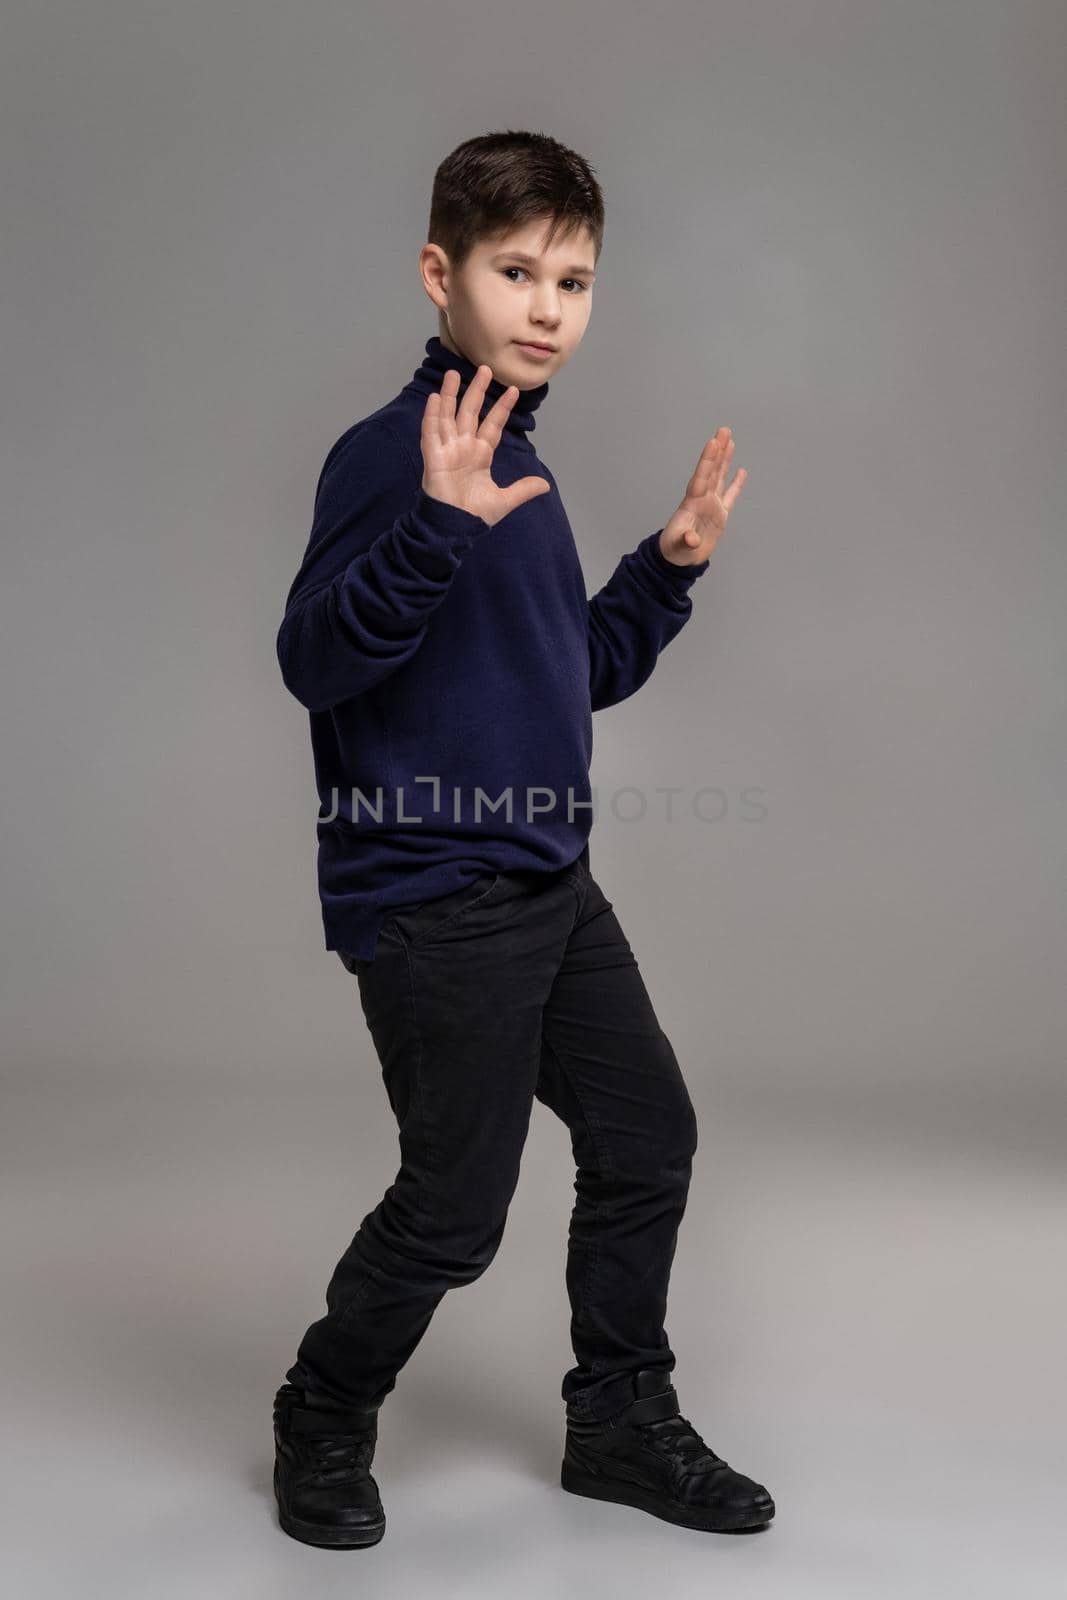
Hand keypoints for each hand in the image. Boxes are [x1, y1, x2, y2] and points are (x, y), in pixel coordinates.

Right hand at [420, 365, 550, 528]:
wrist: (455, 526)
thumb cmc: (475, 514)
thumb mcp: (505, 500)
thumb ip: (523, 490)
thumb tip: (546, 485)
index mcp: (480, 455)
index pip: (492, 425)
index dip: (501, 408)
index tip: (513, 391)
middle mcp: (464, 447)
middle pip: (470, 412)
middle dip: (477, 391)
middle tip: (485, 369)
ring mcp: (447, 450)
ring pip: (448, 416)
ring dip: (451, 394)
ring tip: (454, 372)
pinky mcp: (433, 456)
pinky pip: (431, 432)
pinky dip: (432, 415)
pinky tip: (436, 397)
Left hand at [658, 427, 746, 565]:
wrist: (679, 561)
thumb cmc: (674, 552)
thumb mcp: (678, 548)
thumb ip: (685, 541)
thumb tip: (692, 539)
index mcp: (691, 503)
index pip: (701, 478)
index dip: (707, 461)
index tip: (712, 443)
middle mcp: (702, 499)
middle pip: (711, 471)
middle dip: (717, 451)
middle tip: (723, 430)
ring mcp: (711, 506)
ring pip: (720, 477)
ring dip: (725, 460)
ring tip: (730, 440)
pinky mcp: (719, 515)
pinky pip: (730, 496)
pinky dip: (736, 484)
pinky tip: (742, 470)